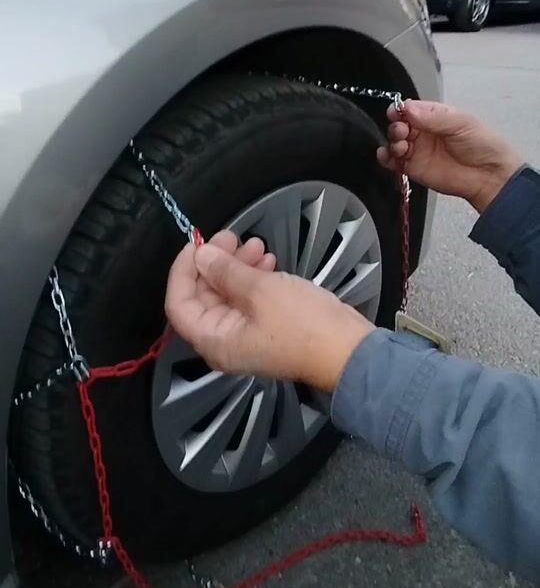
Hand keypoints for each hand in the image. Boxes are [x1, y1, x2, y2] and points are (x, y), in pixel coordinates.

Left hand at [165, 230, 373, 391]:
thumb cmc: (304, 325)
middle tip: (232, 236)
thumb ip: (226, 271)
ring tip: (257, 245)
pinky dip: (255, 278)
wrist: (349, 350)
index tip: (197, 244)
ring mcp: (247, 335)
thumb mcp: (261, 290)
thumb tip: (202, 256)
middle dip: (216, 263)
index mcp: (214, 340)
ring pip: (229, 294)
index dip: (183, 270)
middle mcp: (225, 342)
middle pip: (204, 297)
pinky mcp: (268, 328)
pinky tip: (269, 260)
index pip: (179, 304)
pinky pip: (250, 300)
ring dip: (238, 266)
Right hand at [377, 100, 521, 211]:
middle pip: (399, 125)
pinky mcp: (413, 169)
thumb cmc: (481, 144)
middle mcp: (423, 132)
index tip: (396, 112)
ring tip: (401, 146)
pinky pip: (393, 162)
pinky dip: (385, 158)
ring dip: (392, 141)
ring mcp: (418, 150)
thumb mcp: (460, 123)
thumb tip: (407, 108)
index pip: (411, 109)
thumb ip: (433, 117)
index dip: (400, 109)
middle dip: (396, 126)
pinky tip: (387, 156)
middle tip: (401, 131)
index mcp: (435, 116)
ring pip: (394, 142)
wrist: (488, 175)